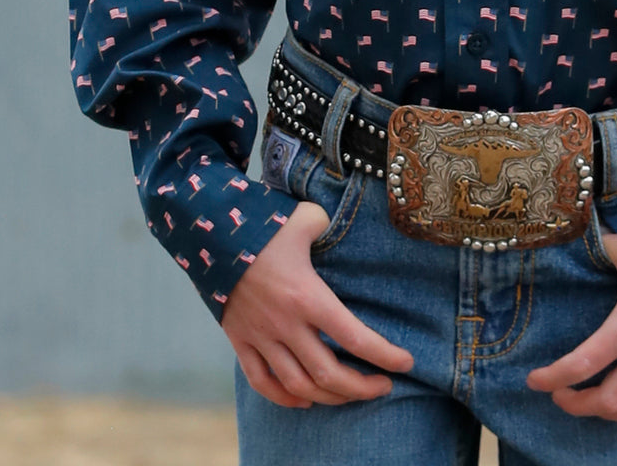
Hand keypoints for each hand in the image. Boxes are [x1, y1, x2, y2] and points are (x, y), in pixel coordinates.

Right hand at [222, 200, 413, 407]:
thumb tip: (338, 225)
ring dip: (329, 397)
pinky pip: (262, 382)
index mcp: (307, 295)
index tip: (406, 362)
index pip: (353, 336)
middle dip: (361, 387)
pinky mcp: (240, 341)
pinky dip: (285, 397)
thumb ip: (328, 224)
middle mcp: (285, 323)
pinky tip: (306, 399)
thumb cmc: (263, 223)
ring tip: (351, 394)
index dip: (384, 354)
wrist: (210, 234)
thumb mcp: (304, 217)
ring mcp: (260, 336)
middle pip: (328, 373)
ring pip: (298, 385)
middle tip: (384, 387)